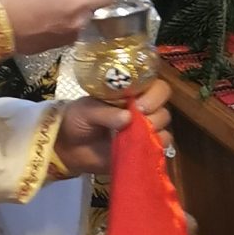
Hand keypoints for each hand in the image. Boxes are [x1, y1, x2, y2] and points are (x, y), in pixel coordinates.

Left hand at [51, 75, 172, 178]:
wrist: (69, 148)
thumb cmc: (77, 120)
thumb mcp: (86, 110)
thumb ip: (104, 112)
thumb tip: (127, 118)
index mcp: (129, 93)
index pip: (154, 86)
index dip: (153, 93)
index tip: (139, 104)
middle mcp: (141, 108)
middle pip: (163, 104)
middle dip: (155, 111)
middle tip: (138, 117)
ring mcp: (144, 129)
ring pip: (164, 124)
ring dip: (154, 127)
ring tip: (136, 134)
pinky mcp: (143, 148)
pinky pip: (161, 145)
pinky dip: (156, 145)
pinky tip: (143, 145)